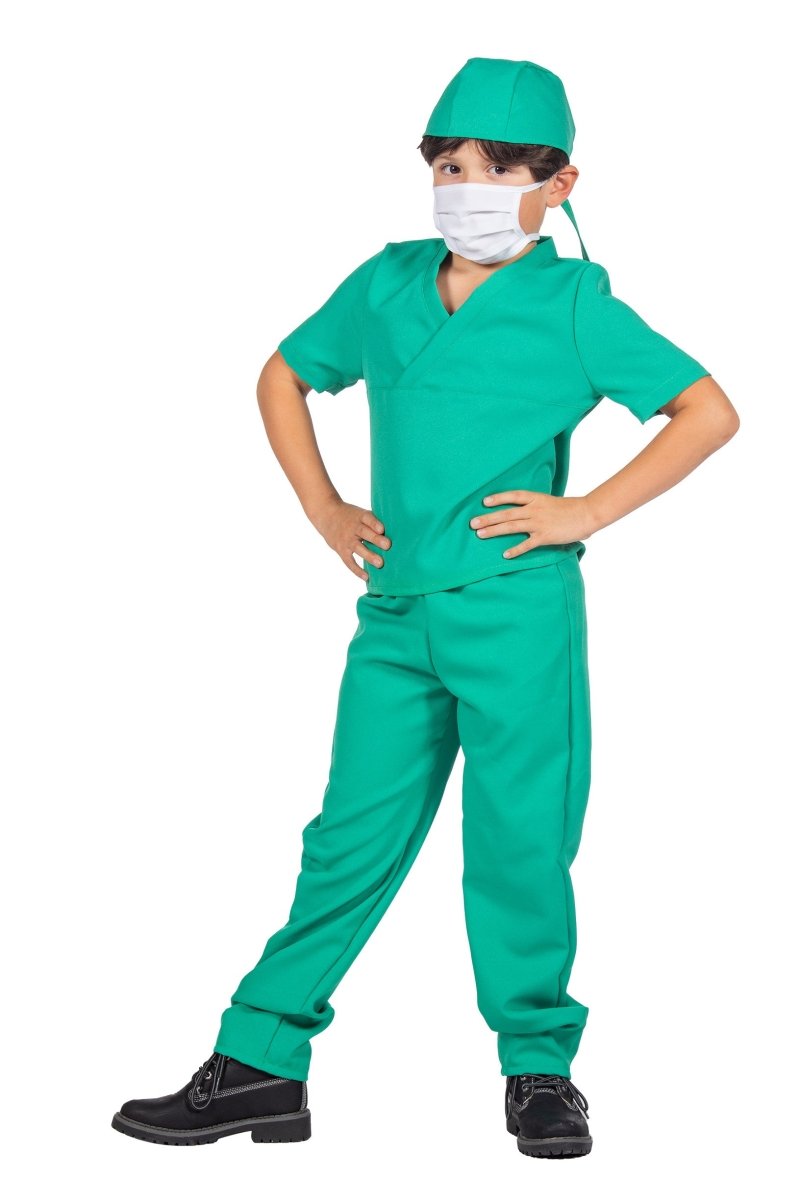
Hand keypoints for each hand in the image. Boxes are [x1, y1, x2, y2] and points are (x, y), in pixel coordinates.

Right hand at [310, 496, 390, 581]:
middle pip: (364, 533)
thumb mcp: (360, 513)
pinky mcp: (341, 550)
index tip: (382, 529)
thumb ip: (373, 522)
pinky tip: (366, 577)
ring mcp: (346, 539)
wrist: (327, 515)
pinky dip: (357, 570)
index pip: (367, 518)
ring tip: (380, 564)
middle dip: (376, 539)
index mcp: (360, 516)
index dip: (374, 523)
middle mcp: (352, 528)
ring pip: (358, 548)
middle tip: (387, 546)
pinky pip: (349, 561)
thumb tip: (396, 531)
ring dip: (369, 556)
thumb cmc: (351, 516)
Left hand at [469, 490, 595, 559]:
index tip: (484, 502)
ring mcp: (539, 522)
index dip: (498, 498)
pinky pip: (527, 544)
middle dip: (488, 518)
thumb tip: (527, 511)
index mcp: (536, 498)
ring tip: (479, 534)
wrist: (587, 513)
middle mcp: (534, 509)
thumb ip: (537, 506)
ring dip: (494, 531)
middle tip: (472, 523)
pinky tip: (505, 555)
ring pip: (511, 526)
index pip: (513, 496)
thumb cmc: (570, 508)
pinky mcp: (545, 536)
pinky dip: (515, 550)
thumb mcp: (550, 502)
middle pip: (506, 513)